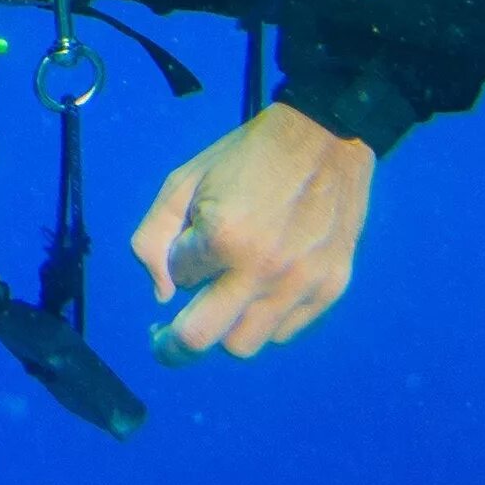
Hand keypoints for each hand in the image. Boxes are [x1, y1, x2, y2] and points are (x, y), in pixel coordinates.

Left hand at [130, 101, 375, 361]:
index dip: (176, 264)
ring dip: (225, 327)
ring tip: (223, 299)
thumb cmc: (245, 158)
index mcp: (224, 238)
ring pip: (245, 343)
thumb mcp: (183, 180)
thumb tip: (160, 295)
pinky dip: (263, 319)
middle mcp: (263, 270)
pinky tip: (260, 290)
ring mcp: (301, 284)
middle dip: (173, 346)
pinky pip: (283, 331)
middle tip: (162, 342)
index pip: (177, 281)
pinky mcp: (330, 289)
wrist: (325, 137)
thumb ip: (153, 238)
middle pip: (203, 339)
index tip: (185, 249)